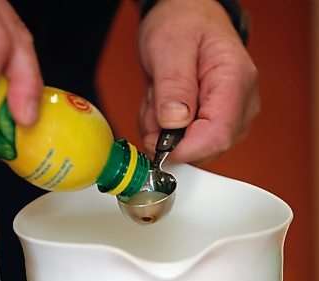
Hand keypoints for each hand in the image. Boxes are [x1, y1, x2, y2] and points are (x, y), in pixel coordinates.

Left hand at [138, 0, 258, 162]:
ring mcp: (229, 116)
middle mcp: (240, 104)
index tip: (155, 142)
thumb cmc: (182, 25)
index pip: (218, 136)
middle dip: (167, 134)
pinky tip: (164, 102)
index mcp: (235, 82)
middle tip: (155, 99)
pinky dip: (163, 127)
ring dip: (161, 128)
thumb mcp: (169, 47)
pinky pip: (183, 141)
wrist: (187, 17)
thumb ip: (173, 86)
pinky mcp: (214, 122)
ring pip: (189, 147)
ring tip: (160, 93)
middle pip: (204, 148)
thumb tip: (174, 124)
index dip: (184, 149)